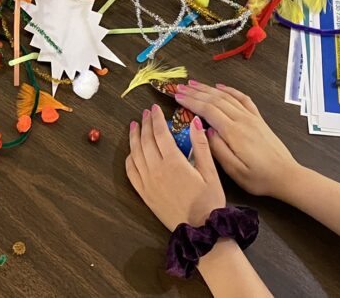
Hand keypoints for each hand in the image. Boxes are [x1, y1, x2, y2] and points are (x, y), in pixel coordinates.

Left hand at [126, 104, 225, 230]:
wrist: (200, 231)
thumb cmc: (209, 201)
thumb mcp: (210, 172)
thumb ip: (201, 145)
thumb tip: (195, 122)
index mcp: (173, 163)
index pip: (160, 134)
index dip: (156, 119)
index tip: (154, 108)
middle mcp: (156, 170)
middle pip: (146, 141)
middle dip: (145, 124)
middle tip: (144, 114)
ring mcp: (148, 183)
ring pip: (135, 154)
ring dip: (134, 138)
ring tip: (134, 126)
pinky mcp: (144, 194)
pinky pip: (131, 173)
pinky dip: (129, 159)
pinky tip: (131, 152)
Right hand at [174, 81, 300, 197]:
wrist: (286, 176)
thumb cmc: (259, 178)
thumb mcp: (234, 171)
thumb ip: (218, 149)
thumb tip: (206, 130)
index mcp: (234, 132)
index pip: (208, 110)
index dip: (191, 101)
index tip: (177, 96)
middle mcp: (243, 120)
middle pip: (215, 100)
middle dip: (195, 92)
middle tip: (179, 87)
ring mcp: (252, 118)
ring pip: (227, 97)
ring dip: (209, 88)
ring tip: (194, 84)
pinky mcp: (258, 119)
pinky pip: (243, 99)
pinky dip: (230, 90)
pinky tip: (221, 86)